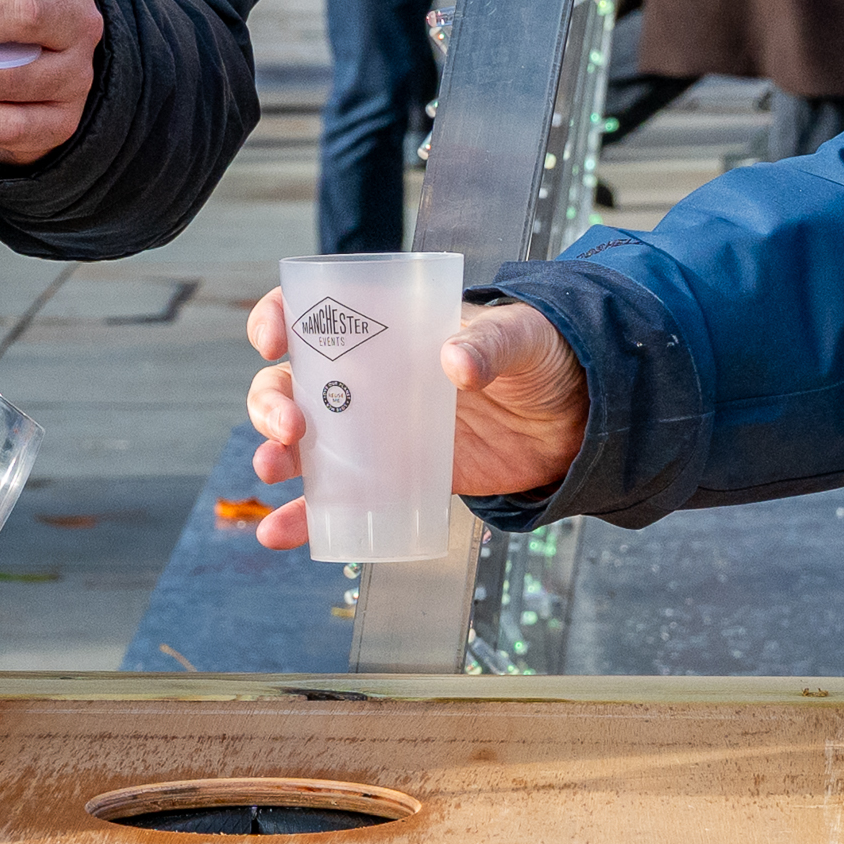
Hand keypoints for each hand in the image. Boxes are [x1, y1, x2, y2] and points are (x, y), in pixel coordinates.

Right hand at [239, 290, 585, 542]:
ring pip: (301, 441)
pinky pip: (336, 497)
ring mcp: (375, 431)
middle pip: (290, 383)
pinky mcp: (393, 479)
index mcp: (388, 327)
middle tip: (290, 427)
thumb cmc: (542, 358)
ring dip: (275, 455)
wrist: (573, 421)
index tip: (272, 340)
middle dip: (270, 402)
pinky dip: (304, 516)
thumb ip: (492, 343)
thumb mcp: (522, 338)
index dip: (278, 318)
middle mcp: (368, 378)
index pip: (314, 311)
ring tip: (272, 470)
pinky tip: (279, 532)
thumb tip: (455, 363)